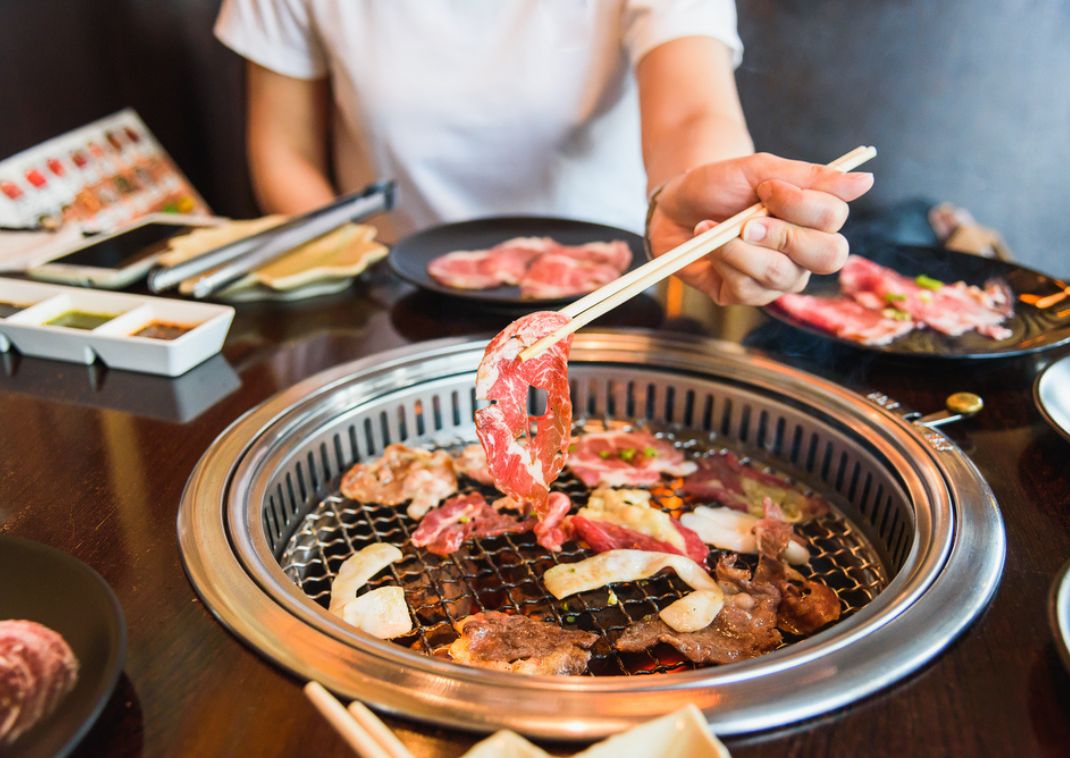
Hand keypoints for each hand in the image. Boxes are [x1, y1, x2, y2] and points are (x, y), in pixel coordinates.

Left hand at [647, 152, 874, 304]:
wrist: (675, 205)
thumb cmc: (721, 185)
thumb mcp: (760, 170)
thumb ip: (810, 177)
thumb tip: (865, 181)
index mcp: (815, 218)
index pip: (835, 217)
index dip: (801, 204)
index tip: (766, 187)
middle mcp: (805, 253)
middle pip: (828, 256)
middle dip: (784, 235)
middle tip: (748, 221)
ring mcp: (778, 279)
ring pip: (781, 274)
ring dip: (743, 248)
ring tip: (716, 228)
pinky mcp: (747, 295)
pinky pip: (748, 288)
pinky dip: (723, 260)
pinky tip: (708, 244)